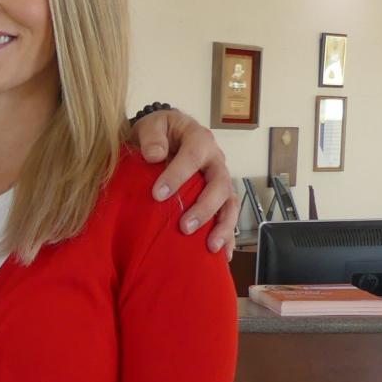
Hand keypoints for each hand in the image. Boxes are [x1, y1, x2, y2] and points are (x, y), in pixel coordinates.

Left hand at [130, 109, 239, 257]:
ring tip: (211, 247)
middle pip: (219, 184)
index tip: (158, 194)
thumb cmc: (157, 133)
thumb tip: (155, 155)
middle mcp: (215, 161)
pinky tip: (223, 256)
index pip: (193, 156)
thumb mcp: (152, 125)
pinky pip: (228, 216)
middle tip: (185, 227)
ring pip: (230, 203)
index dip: (178, 175)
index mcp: (199, 139)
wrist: (164, 136)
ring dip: (222, 226)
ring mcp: (219, 180)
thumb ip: (151, 137)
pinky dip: (228, 235)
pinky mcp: (218, 197)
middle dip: (204, 207)